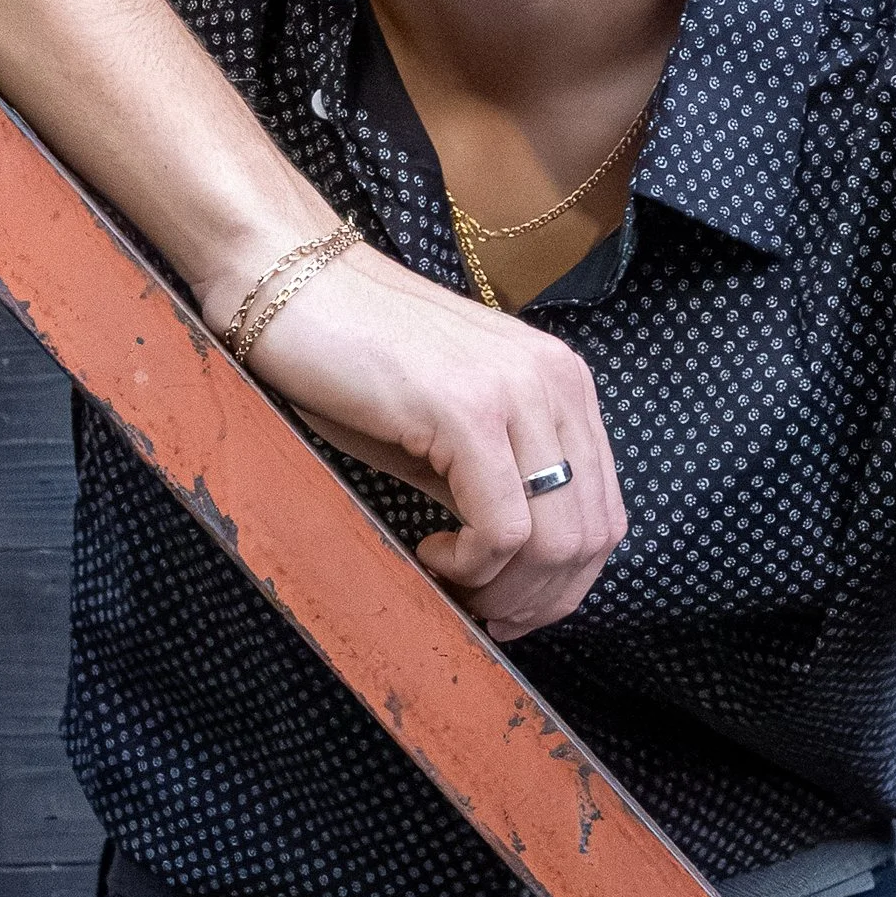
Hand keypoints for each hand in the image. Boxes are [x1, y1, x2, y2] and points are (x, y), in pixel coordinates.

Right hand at [235, 238, 626, 640]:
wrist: (291, 281)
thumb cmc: (355, 358)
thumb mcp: (449, 431)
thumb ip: (496, 486)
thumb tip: (516, 574)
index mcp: (564, 386)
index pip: (604, 515)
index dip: (565, 586)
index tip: (511, 611)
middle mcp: (558, 383)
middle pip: (590, 537)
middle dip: (538, 601)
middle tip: (482, 615)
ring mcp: (518, 392)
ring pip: (554, 541)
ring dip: (503, 589)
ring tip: (451, 582)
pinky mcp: (468, 409)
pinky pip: (502, 528)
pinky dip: (471, 566)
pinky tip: (430, 552)